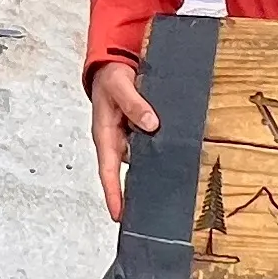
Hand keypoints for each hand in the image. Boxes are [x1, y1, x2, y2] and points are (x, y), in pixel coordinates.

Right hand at [86, 59, 157, 221]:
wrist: (112, 63)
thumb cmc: (109, 77)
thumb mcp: (120, 86)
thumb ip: (134, 105)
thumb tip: (151, 124)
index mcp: (104, 134)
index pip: (108, 170)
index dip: (113, 193)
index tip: (118, 214)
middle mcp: (116, 140)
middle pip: (124, 172)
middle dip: (132, 194)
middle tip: (145, 214)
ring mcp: (127, 137)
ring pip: (139, 160)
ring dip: (150, 172)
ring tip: (164, 192)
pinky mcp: (137, 131)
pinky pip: (148, 147)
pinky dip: (158, 154)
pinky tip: (172, 159)